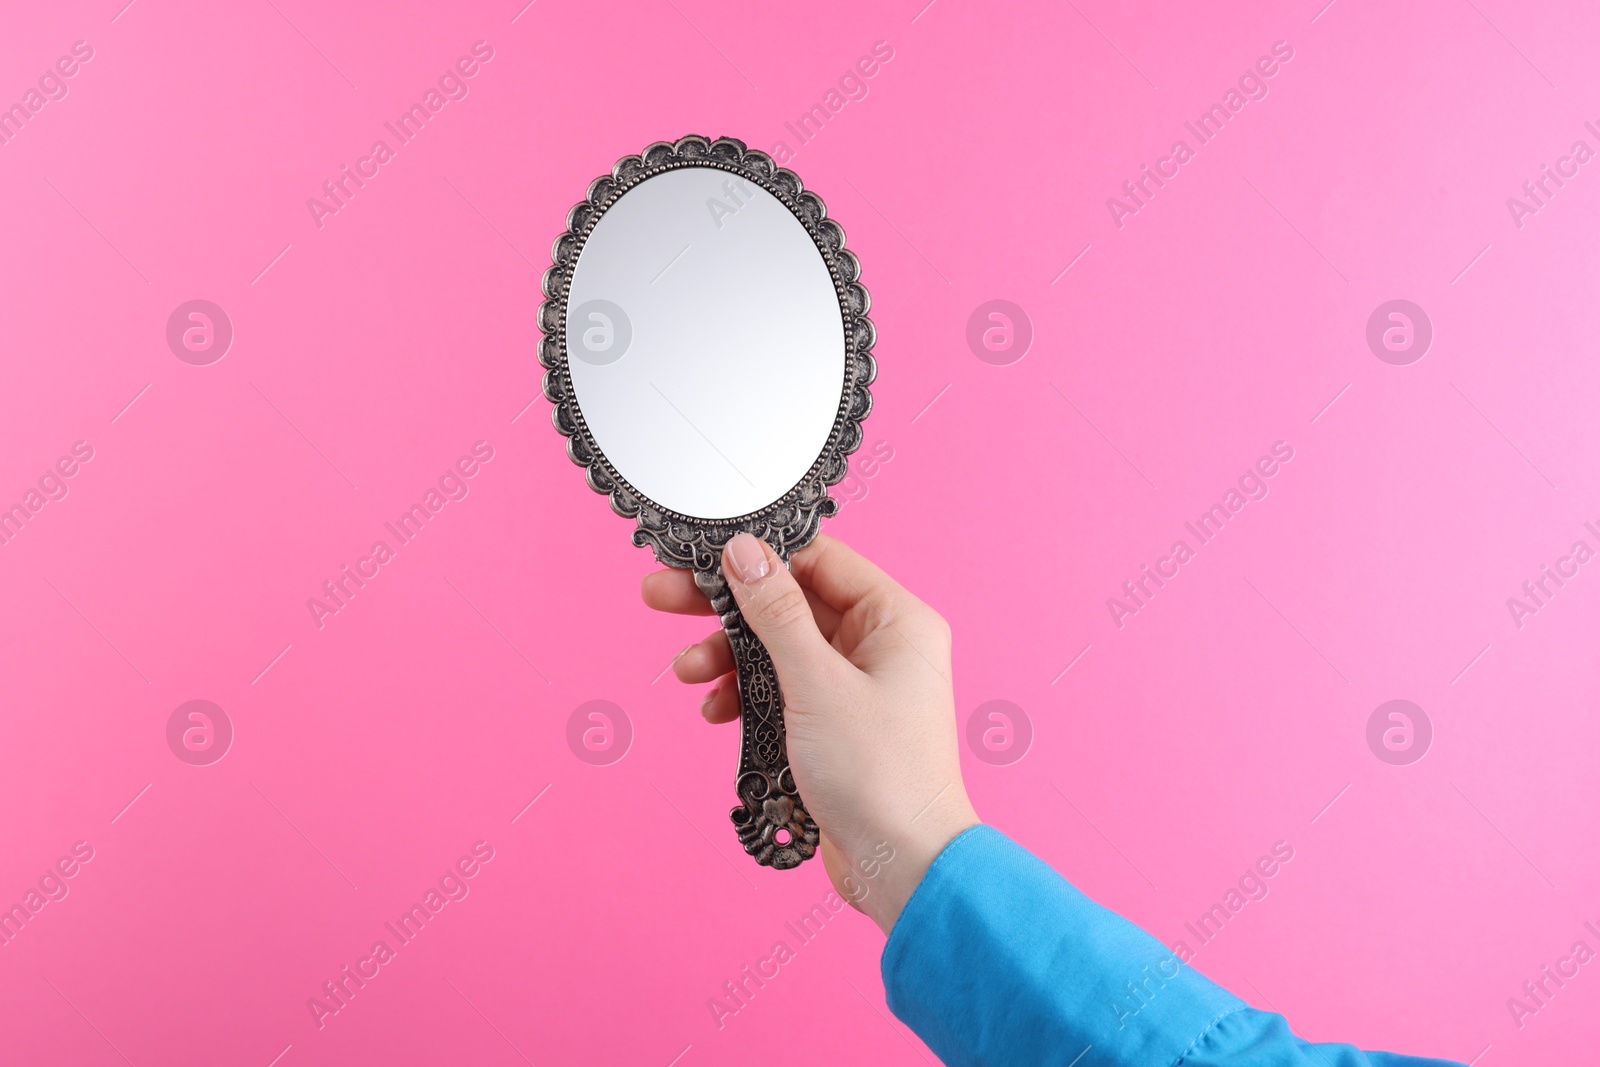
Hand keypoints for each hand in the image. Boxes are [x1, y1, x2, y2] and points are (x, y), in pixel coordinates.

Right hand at [641, 532, 979, 933]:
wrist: (903, 867)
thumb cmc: (880, 775)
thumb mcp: (816, 683)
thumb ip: (776, 612)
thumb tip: (744, 550)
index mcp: (896, 619)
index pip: (817, 560)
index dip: (757, 556)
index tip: (700, 558)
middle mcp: (881, 645)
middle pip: (790, 603)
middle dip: (726, 607)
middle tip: (662, 597)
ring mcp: (859, 687)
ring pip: (780, 650)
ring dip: (730, 657)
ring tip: (686, 672)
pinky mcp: (837, 725)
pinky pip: (783, 691)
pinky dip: (746, 696)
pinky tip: (716, 711)